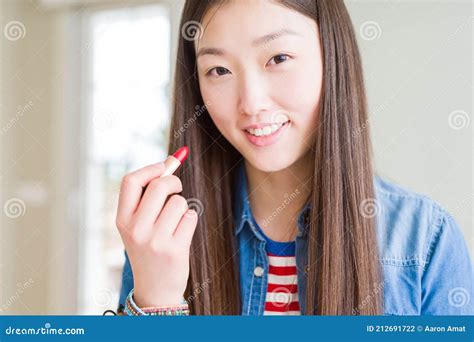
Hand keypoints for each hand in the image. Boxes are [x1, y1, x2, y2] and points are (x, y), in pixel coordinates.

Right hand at [116, 162, 197, 306]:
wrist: (154, 290)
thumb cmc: (149, 250)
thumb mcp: (138, 225)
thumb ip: (148, 196)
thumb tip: (170, 161)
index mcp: (122, 220)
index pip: (131, 181)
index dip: (150, 168)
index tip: (164, 166)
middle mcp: (136, 229)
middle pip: (159, 185)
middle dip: (174, 182)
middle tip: (177, 188)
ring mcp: (155, 240)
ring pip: (179, 201)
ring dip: (182, 206)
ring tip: (175, 221)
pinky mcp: (175, 248)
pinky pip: (190, 216)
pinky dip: (190, 219)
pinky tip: (182, 232)